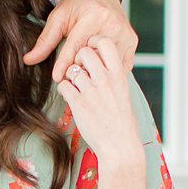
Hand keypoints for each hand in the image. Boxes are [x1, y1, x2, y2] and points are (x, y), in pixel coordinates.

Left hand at [24, 0, 137, 82]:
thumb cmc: (76, 6)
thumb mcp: (57, 18)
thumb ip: (45, 41)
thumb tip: (28, 60)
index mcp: (93, 16)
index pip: (77, 46)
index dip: (65, 64)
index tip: (58, 78)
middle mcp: (112, 24)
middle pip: (94, 57)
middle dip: (80, 70)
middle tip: (70, 80)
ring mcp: (125, 33)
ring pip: (108, 63)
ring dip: (95, 72)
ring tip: (82, 77)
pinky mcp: (132, 41)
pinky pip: (120, 64)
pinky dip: (108, 70)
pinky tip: (98, 73)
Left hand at [54, 33, 144, 165]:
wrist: (120, 146)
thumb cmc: (123, 122)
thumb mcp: (124, 94)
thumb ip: (113, 76)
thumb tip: (103, 64)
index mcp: (119, 75)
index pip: (105, 44)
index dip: (94, 42)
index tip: (90, 49)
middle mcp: (105, 80)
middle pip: (84, 52)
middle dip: (78, 58)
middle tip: (79, 68)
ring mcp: (91, 92)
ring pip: (71, 70)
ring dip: (69, 76)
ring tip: (75, 86)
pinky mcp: (79, 104)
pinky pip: (63, 86)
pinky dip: (63, 89)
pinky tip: (69, 95)